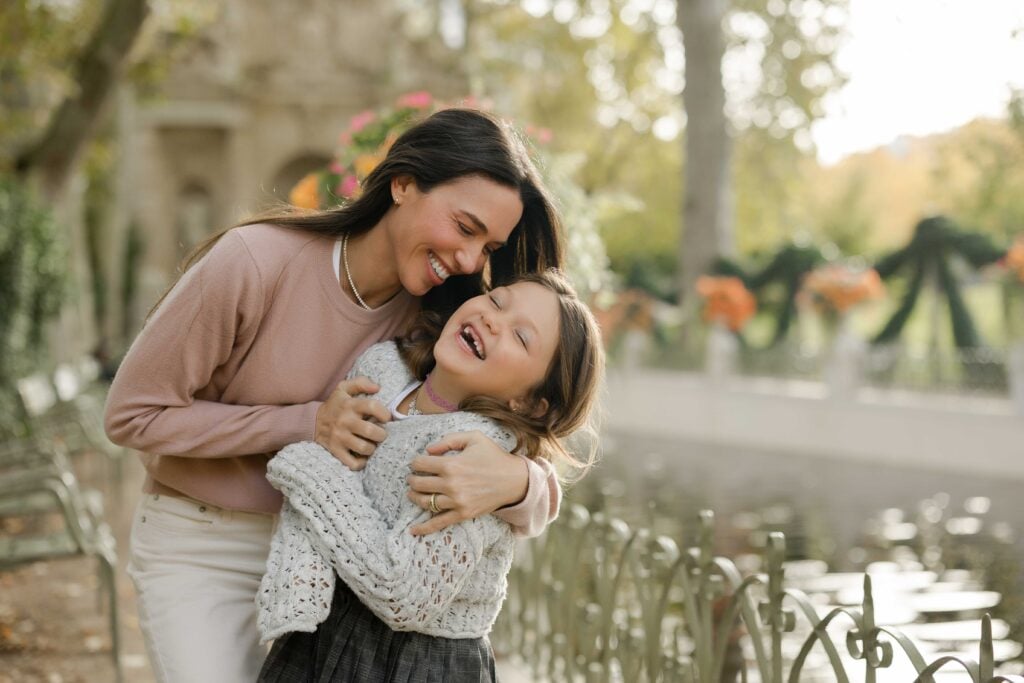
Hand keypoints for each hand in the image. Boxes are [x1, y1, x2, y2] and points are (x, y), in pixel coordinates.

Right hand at [314, 377, 390, 470]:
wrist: (312, 422)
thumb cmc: (335, 405)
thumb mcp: (344, 389)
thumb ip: (361, 383)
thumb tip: (377, 387)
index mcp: (350, 405)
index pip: (373, 406)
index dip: (384, 413)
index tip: (386, 418)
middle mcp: (345, 422)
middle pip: (371, 431)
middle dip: (382, 435)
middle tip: (381, 434)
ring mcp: (340, 438)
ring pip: (365, 448)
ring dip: (372, 448)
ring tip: (371, 444)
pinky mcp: (335, 451)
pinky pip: (353, 463)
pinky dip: (361, 463)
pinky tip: (362, 457)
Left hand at [406, 430, 527, 534]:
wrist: (514, 480)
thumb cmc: (494, 456)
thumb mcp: (474, 438)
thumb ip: (449, 439)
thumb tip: (428, 450)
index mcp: (451, 464)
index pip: (420, 464)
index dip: (415, 462)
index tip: (417, 463)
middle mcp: (451, 484)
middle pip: (419, 483)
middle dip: (412, 479)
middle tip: (412, 478)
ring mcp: (456, 501)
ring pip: (424, 502)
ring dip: (414, 497)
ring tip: (413, 493)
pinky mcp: (463, 514)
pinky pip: (439, 522)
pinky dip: (424, 528)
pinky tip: (413, 530)